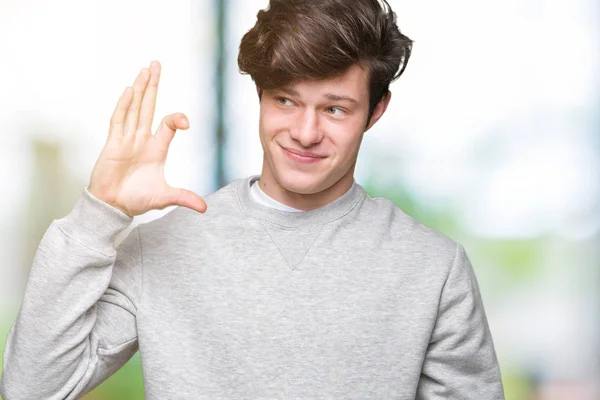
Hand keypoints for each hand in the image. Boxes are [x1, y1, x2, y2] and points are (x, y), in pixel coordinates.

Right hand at [88, 61, 206, 216]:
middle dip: (153, 86)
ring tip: (144, 70)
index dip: (177, 119)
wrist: (113, 207)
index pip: (168, 125)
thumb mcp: (165, 198)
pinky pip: (118, 120)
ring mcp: (126, 139)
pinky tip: (128, 90)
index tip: (185, 122)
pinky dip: (123, 105)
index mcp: (157, 148)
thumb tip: (204, 208)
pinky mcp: (112, 144)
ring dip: (139, 89)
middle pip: (149, 106)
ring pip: (134, 108)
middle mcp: (142, 139)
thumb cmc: (137, 200)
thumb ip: (184, 198)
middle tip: (156, 64)